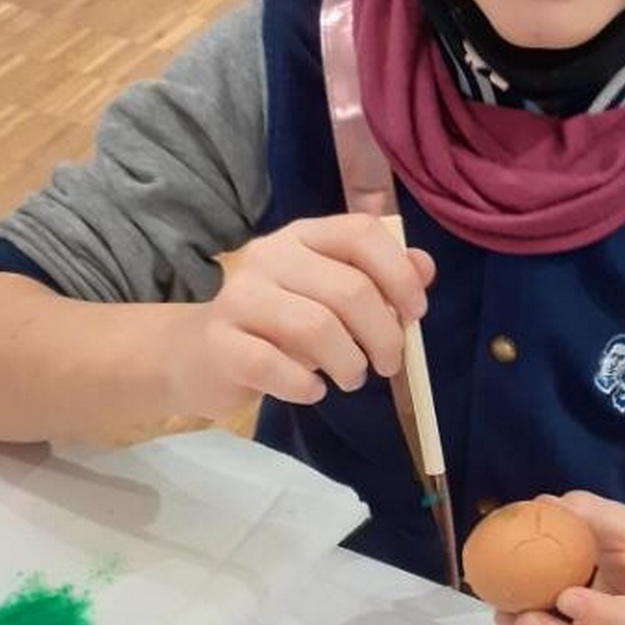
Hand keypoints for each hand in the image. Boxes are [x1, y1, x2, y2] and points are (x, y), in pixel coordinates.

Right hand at [166, 214, 433, 420]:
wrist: (198, 353)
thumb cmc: (278, 324)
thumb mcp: (330, 294)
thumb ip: (379, 279)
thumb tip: (425, 267)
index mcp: (304, 236)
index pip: (360, 233)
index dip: (399, 274)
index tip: (415, 315)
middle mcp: (270, 256)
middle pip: (348, 290)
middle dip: (383, 335)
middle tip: (386, 364)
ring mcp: (239, 297)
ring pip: (316, 328)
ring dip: (349, 363)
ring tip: (350, 378)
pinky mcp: (220, 343)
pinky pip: (274, 365)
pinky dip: (305, 385)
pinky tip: (313, 390)